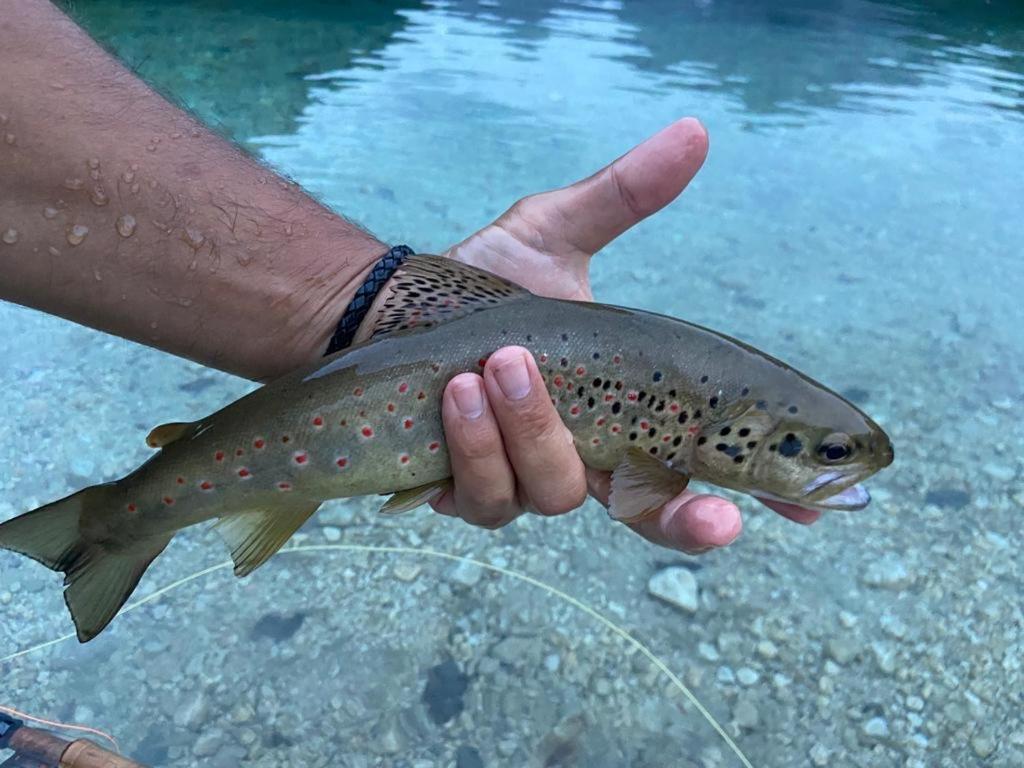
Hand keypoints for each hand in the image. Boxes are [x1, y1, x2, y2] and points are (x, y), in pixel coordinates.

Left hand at [434, 117, 817, 552]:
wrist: (388, 308)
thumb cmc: (480, 284)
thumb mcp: (555, 234)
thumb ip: (623, 195)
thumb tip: (695, 131)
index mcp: (620, 410)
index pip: (700, 464)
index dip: (758, 492)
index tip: (817, 507)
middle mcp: (581, 456)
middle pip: (651, 518)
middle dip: (687, 523)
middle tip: (721, 519)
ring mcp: (522, 479)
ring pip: (555, 492)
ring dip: (535, 431)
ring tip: (502, 364)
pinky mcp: (462, 489)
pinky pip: (483, 494)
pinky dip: (476, 445)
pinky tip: (460, 389)